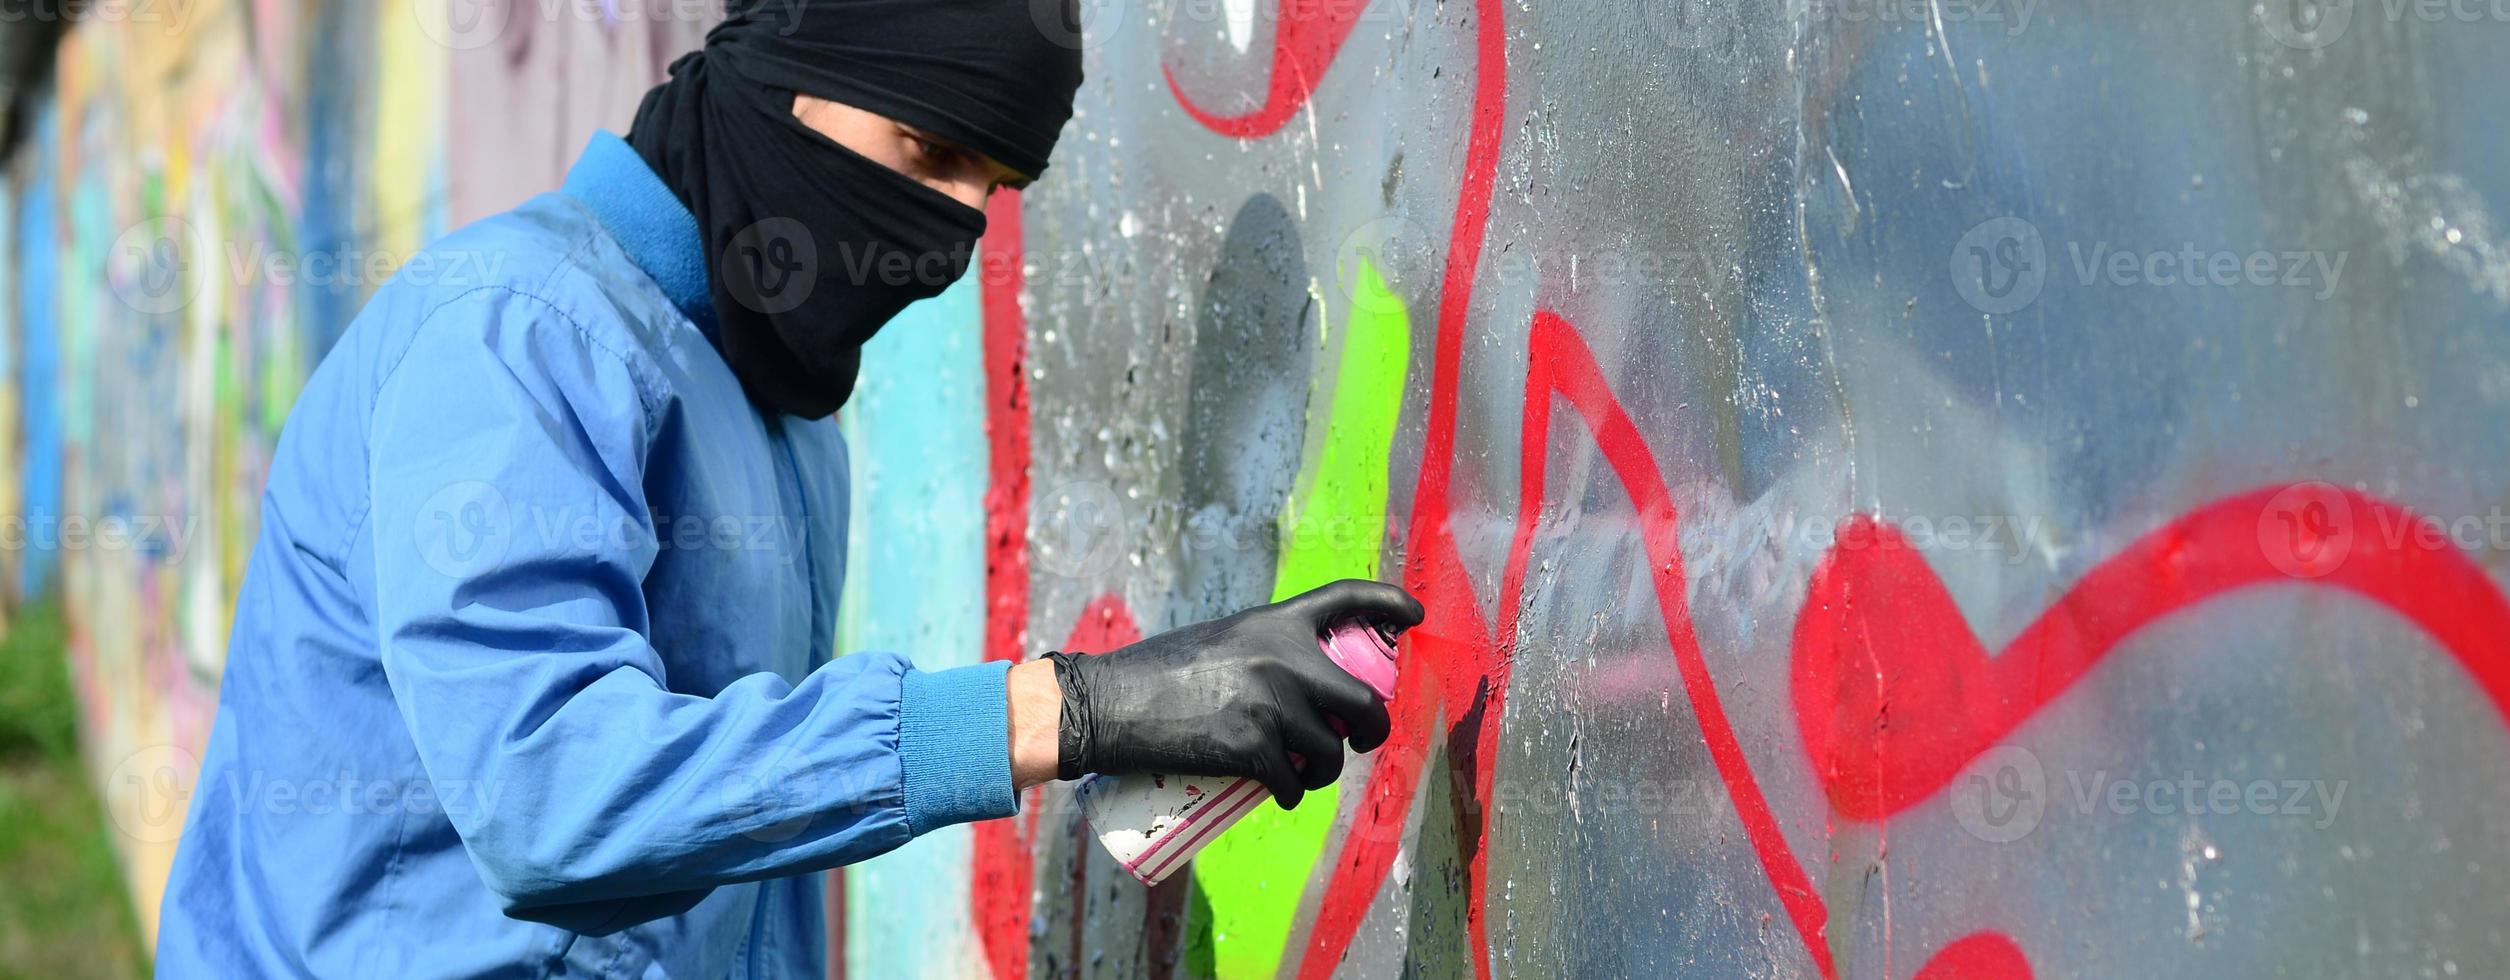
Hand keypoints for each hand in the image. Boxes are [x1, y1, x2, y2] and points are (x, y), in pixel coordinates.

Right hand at [1047, 579, 1424, 808]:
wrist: (1111, 701)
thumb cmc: (1156, 672)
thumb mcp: (1220, 640)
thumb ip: (1262, 652)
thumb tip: (1302, 686)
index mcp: (1275, 622)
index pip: (1345, 598)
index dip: (1388, 602)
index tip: (1414, 614)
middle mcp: (1283, 657)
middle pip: (1365, 700)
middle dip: (1372, 728)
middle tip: (1359, 739)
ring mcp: (1271, 704)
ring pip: (1330, 751)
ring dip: (1323, 771)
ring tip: (1303, 773)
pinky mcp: (1252, 748)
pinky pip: (1293, 782)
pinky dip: (1290, 795)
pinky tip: (1281, 794)